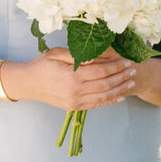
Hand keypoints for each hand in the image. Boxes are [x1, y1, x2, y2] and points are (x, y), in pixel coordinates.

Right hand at [4, 46, 132, 110]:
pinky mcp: (74, 107)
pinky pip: (96, 105)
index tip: (127, 61)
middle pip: (105, 84)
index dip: (116, 66)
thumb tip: (96, 56)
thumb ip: (76, 55)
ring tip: (130, 82)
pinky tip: (119, 96)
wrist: (27, 84)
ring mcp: (75, 101)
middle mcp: (75, 90)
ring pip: (103, 96)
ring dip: (119, 89)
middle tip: (133, 70)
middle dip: (121, 76)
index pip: (101, 71)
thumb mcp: (56, 54)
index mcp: (72, 75)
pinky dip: (109, 101)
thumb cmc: (41, 65)